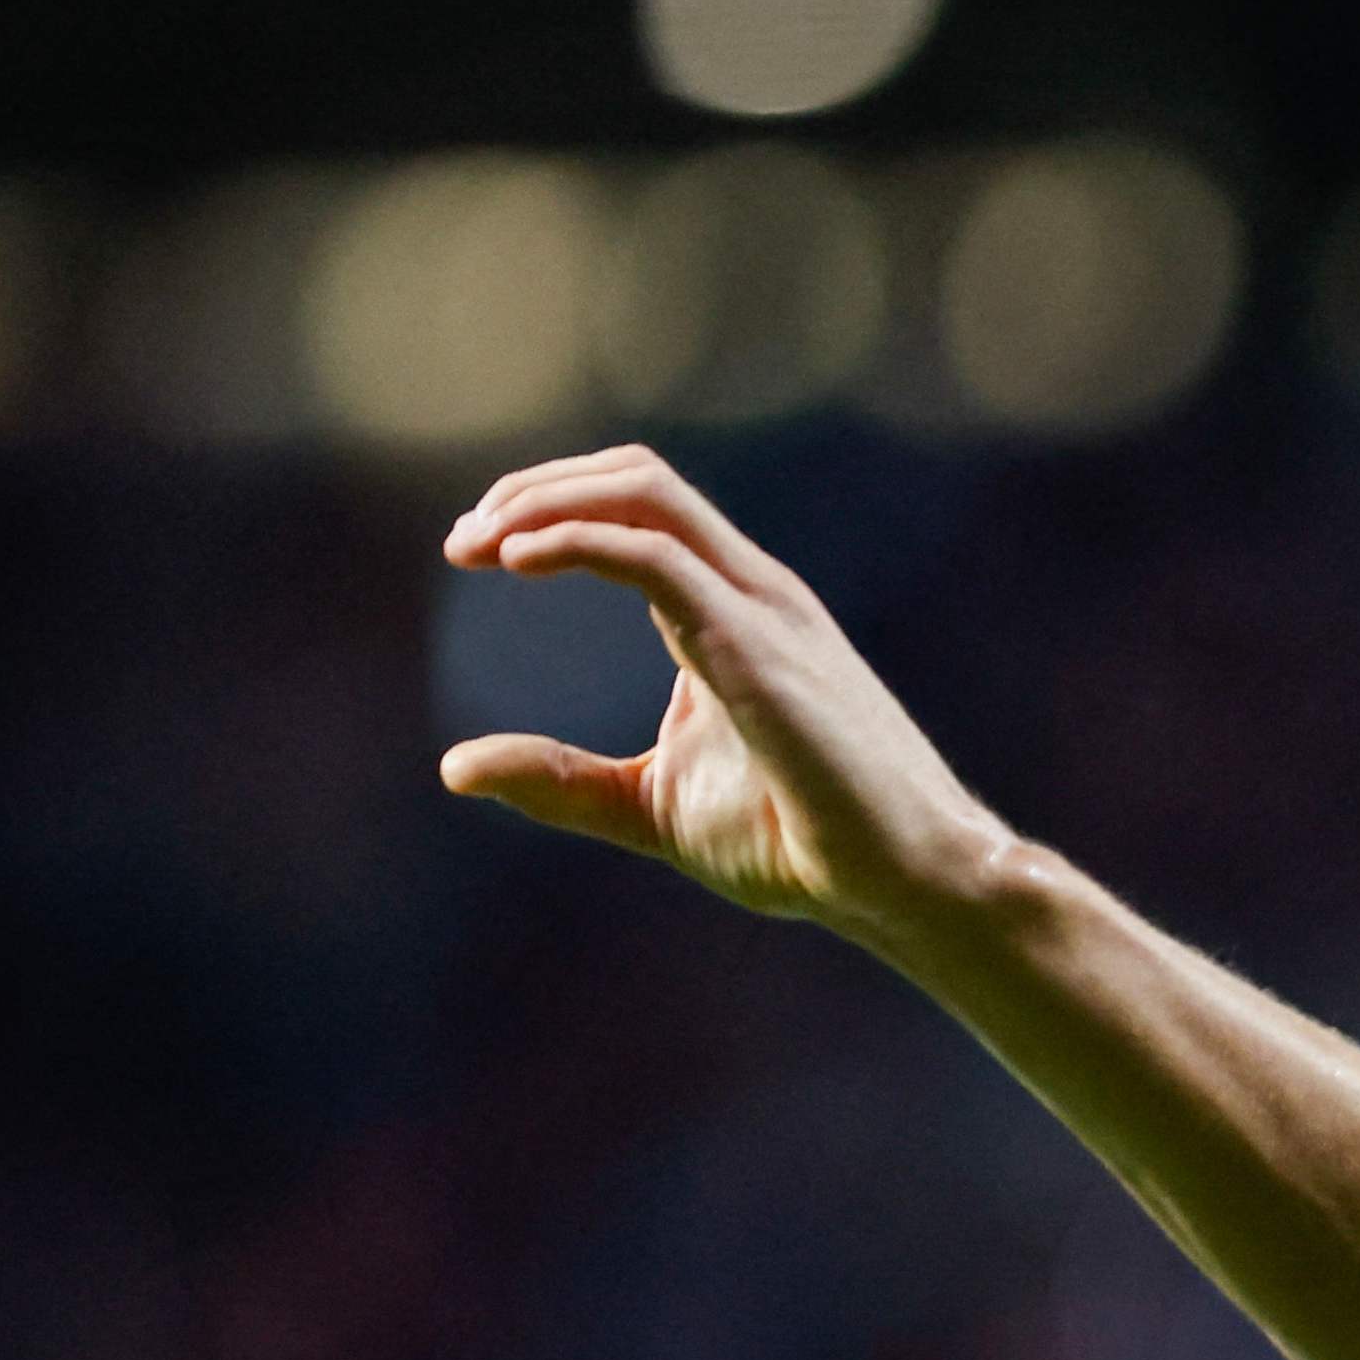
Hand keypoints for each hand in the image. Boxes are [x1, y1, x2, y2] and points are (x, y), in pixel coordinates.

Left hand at [437, 448, 1029, 959]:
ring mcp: (763, 609)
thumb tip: (453, 767)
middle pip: (639, 478)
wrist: (905, 882)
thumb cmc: (802, 845)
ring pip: (648, 493)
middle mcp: (752, 591)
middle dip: (539, 488)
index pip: (640, 509)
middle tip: (464, 541)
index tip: (474, 551)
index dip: (549, 510)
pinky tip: (518, 561)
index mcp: (734, 614)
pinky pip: (657, 557)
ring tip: (480, 543)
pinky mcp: (758, 644)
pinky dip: (577, 541)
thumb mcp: (650, 807)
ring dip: (549, 500)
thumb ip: (562, 781)